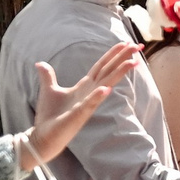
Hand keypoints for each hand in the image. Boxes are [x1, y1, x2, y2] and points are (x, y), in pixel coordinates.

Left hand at [24, 42, 142, 164]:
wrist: (43, 136)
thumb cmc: (50, 115)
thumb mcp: (49, 90)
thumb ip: (48, 76)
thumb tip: (40, 63)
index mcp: (84, 86)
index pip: (102, 66)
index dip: (113, 54)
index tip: (126, 43)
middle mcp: (90, 92)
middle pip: (109, 71)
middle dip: (123, 58)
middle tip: (139, 46)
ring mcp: (87, 103)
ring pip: (106, 84)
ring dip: (119, 73)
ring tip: (133, 62)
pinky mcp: (79, 114)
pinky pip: (90, 103)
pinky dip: (98, 96)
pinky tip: (108, 88)